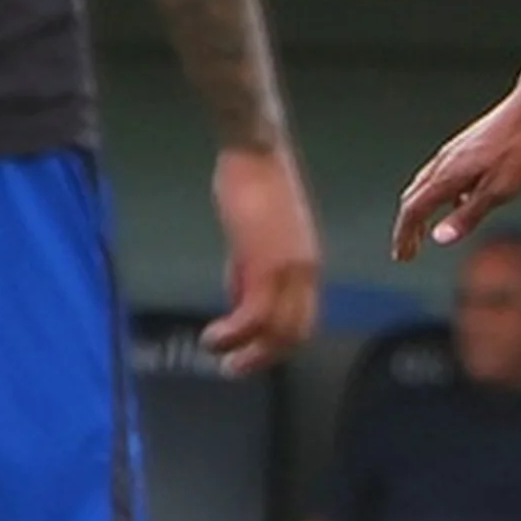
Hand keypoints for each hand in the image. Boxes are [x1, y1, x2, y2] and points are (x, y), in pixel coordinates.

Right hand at [206, 146, 321, 373]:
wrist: (257, 151)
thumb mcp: (254, 238)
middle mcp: (307, 273)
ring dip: (249, 354)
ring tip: (220, 359)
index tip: (252, 355)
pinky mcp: (266, 263)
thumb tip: (238, 301)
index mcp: (308, 266)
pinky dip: (232, 335)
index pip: (303, 320)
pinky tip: (212, 338)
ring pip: (278, 332)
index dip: (278, 344)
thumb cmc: (253, 185)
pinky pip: (253, 316)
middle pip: (296, 334)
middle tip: (234, 369)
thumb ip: (248, 272)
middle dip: (265, 359)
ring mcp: (290, 270)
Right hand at [394, 90, 520, 260]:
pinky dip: (437, 196)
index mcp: (447, 177)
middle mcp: (442, 163)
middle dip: (408, 228)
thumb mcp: (498, 191)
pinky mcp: (464, 147)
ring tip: (424, 232)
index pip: (413, 211)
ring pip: (424, 186)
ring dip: (420, 212)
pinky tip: (457, 202)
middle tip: (407, 251)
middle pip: (413, 199)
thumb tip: (440, 238)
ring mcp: (452, 153)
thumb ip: (468, 215)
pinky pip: (440, 176)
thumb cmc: (519, 151)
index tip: (402, 256)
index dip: (404, 236)